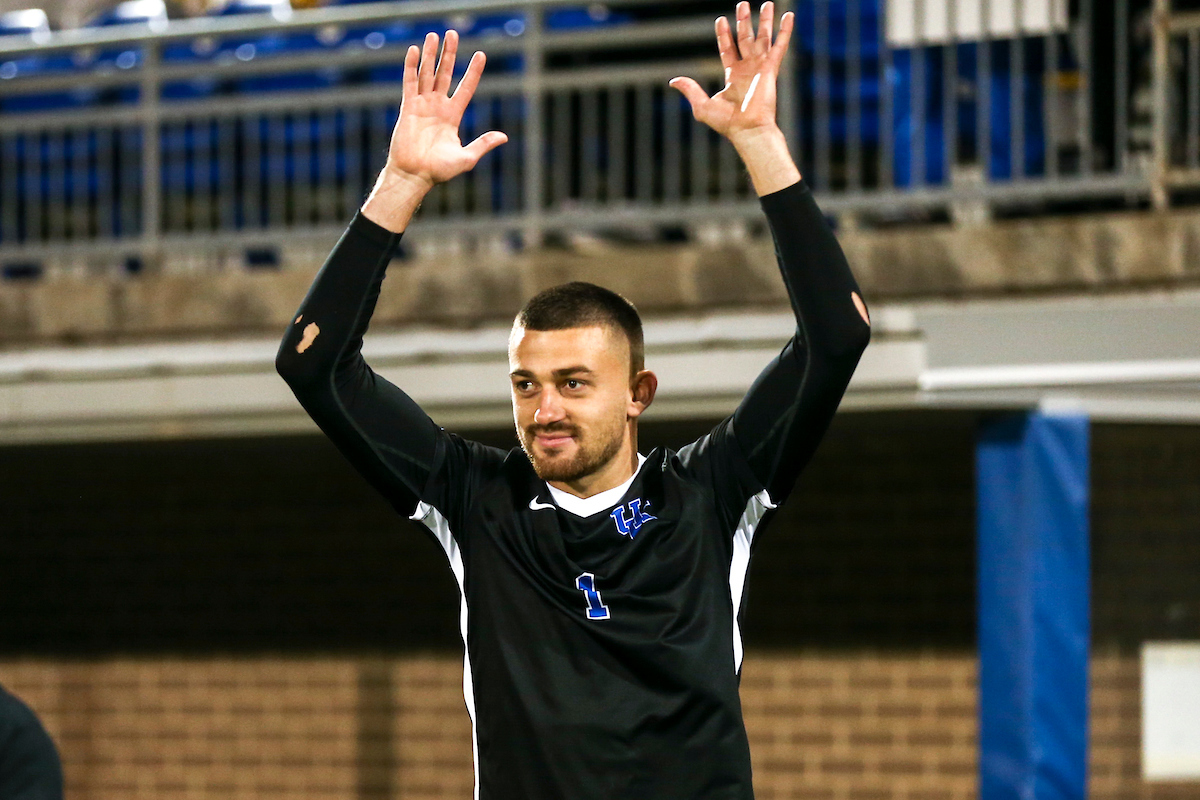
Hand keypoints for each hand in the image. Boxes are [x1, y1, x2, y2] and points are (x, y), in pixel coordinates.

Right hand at [363, 30, 507, 230]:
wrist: (414, 175)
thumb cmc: (439, 171)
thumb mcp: (466, 158)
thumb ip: (483, 144)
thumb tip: (504, 136)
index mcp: (453, 116)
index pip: (466, 88)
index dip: (473, 72)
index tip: (480, 55)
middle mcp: (438, 107)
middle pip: (445, 74)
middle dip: (449, 54)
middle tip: (453, 34)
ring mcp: (422, 105)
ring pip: (427, 74)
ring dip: (430, 55)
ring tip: (434, 35)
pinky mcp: (407, 108)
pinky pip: (410, 83)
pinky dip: (411, 67)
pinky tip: (414, 51)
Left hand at [669, 1, 792, 146]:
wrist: (747, 130)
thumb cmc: (727, 123)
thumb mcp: (702, 105)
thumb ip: (690, 90)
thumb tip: (673, 81)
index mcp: (733, 76)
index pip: (728, 49)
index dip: (724, 35)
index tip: (721, 19)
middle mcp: (748, 69)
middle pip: (746, 39)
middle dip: (744, 21)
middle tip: (743, 4)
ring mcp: (760, 68)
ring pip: (763, 38)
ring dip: (765, 20)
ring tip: (767, 3)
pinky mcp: (771, 69)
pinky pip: (779, 46)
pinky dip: (784, 30)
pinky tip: (788, 15)